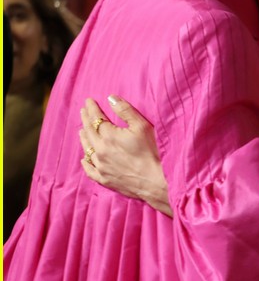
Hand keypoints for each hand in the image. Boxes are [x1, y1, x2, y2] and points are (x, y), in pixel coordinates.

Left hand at [79, 96, 172, 216]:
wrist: (155, 182)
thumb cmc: (152, 153)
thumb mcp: (142, 126)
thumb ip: (125, 111)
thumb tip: (111, 98)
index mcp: (109, 135)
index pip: (96, 118)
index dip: (92, 108)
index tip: (89, 101)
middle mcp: (100, 150)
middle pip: (89, 131)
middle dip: (85, 119)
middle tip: (83, 111)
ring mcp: (101, 166)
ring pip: (87, 149)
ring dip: (83, 138)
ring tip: (81, 131)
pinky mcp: (104, 179)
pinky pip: (89, 170)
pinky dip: (85, 163)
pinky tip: (84, 159)